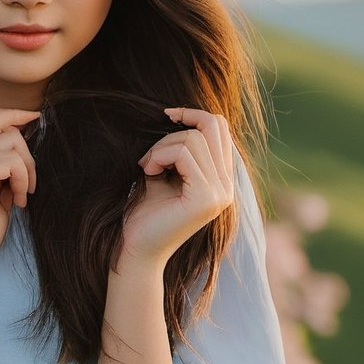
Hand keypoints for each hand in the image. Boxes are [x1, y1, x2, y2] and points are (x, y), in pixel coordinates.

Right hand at [0, 108, 40, 281]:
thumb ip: (4, 169)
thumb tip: (26, 148)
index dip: (17, 114)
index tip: (37, 119)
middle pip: (4, 124)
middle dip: (27, 150)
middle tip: (30, 182)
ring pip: (12, 142)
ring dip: (27, 170)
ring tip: (21, 197)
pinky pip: (11, 161)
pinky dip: (22, 180)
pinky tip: (18, 202)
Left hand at [119, 107, 233, 268]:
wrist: (137, 249)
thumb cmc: (147, 213)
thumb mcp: (166, 174)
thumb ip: (180, 150)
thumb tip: (182, 116)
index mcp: (221, 180)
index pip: (221, 129)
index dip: (195, 114)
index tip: (168, 115)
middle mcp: (226, 187)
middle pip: (210, 128)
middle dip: (173, 134)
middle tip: (150, 158)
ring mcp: (220, 194)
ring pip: (194, 140)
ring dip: (161, 148)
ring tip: (147, 168)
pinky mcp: (205, 198)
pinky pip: (183, 154)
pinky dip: (160, 156)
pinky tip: (148, 172)